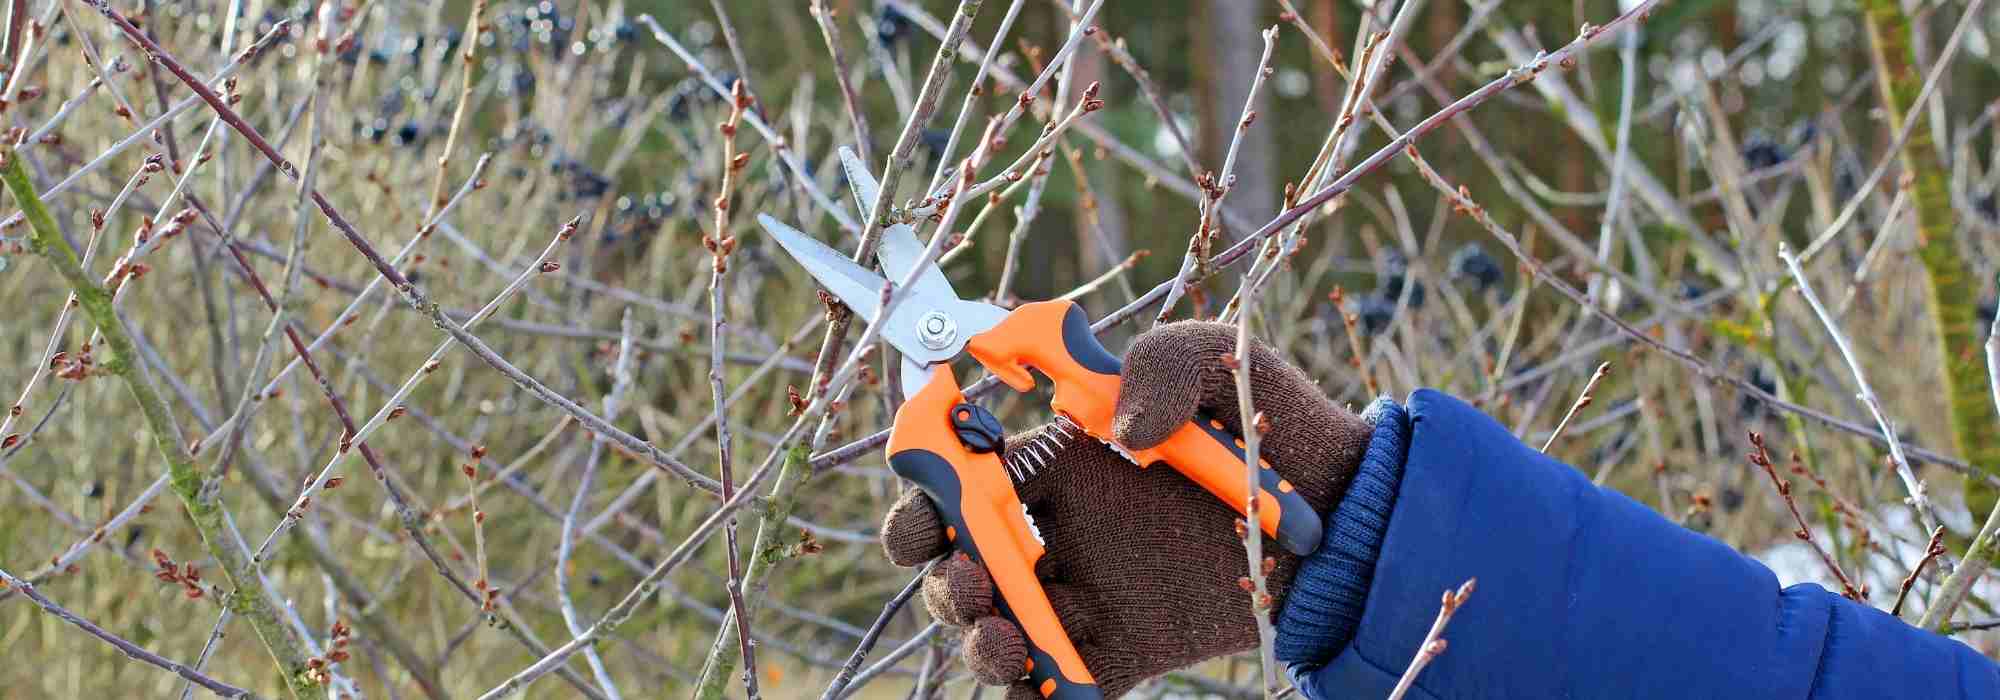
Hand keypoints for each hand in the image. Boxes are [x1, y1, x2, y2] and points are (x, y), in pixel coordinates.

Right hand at [879, 321, 1374, 697]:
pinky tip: (1043, 682)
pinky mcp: (1125, 651)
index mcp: (1058, 460)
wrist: (1342, 514)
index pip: (959, 479)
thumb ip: (1164, 360)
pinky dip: (1036, 692)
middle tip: (966, 576)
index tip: (923, 512)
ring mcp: (1088, 594)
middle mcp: (1060, 530)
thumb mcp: (1221, 360)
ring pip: (996, 627)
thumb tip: (1122, 428)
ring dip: (975, 637)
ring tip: (1000, 636)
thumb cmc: (1274, 423)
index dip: (921, 497)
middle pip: (959, 560)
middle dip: (939, 574)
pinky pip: (1060, 686)